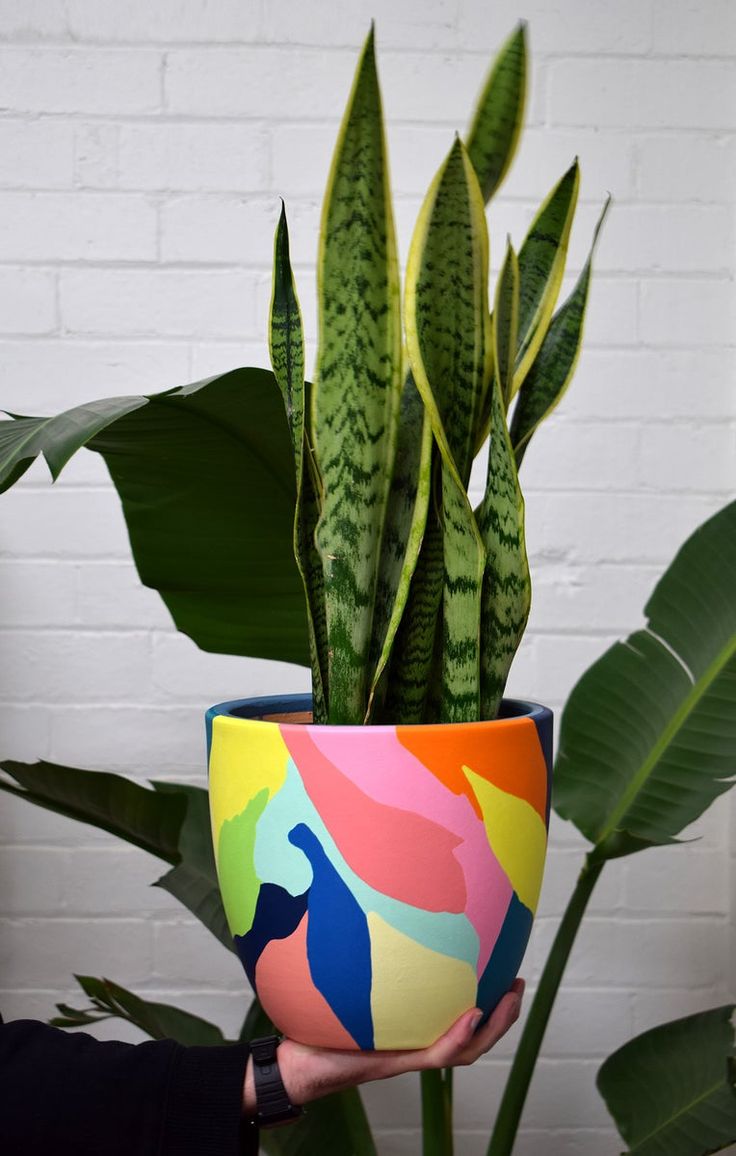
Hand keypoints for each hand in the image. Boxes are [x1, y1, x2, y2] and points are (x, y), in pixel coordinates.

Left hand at [243, 979, 524, 1112]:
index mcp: (413, 1023)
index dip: (488, 998)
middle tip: (519, 983)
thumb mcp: (347, 978)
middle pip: (475, 1034)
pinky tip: (471, 1014)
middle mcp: (417, 1039)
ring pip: (466, 1048)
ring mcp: (409, 1053)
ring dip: (493, 1027)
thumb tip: (366, 898)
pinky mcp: (395, 1063)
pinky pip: (436, 1053)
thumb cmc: (317, 1018)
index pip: (460, 1013)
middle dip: (503, 1014)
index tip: (506, 968)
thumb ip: (364, 952)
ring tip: (508, 999)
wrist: (296, 1062)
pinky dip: (457, 1036)